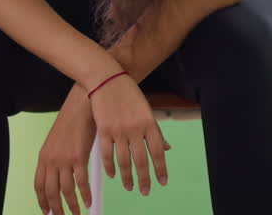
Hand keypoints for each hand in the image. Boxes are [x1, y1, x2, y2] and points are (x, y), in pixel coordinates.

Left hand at [35, 87, 96, 214]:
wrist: (81, 106)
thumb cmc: (72, 121)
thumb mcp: (57, 141)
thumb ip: (56, 158)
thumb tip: (60, 173)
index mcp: (44, 157)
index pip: (39, 185)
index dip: (42, 201)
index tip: (46, 211)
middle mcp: (51, 160)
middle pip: (51, 192)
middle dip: (56, 209)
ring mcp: (64, 159)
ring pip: (66, 191)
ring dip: (72, 206)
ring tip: (77, 214)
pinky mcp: (79, 157)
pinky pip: (81, 183)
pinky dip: (85, 195)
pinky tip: (89, 200)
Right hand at [87, 73, 170, 196]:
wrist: (107, 79)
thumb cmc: (129, 94)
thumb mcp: (147, 110)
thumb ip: (156, 131)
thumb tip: (167, 149)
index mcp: (149, 123)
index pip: (158, 152)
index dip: (161, 169)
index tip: (162, 182)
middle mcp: (136, 128)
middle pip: (141, 160)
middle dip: (144, 179)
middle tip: (145, 191)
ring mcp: (119, 130)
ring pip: (124, 161)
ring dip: (127, 177)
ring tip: (130, 187)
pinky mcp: (104, 130)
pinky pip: (107, 154)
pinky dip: (110, 167)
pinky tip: (113, 175)